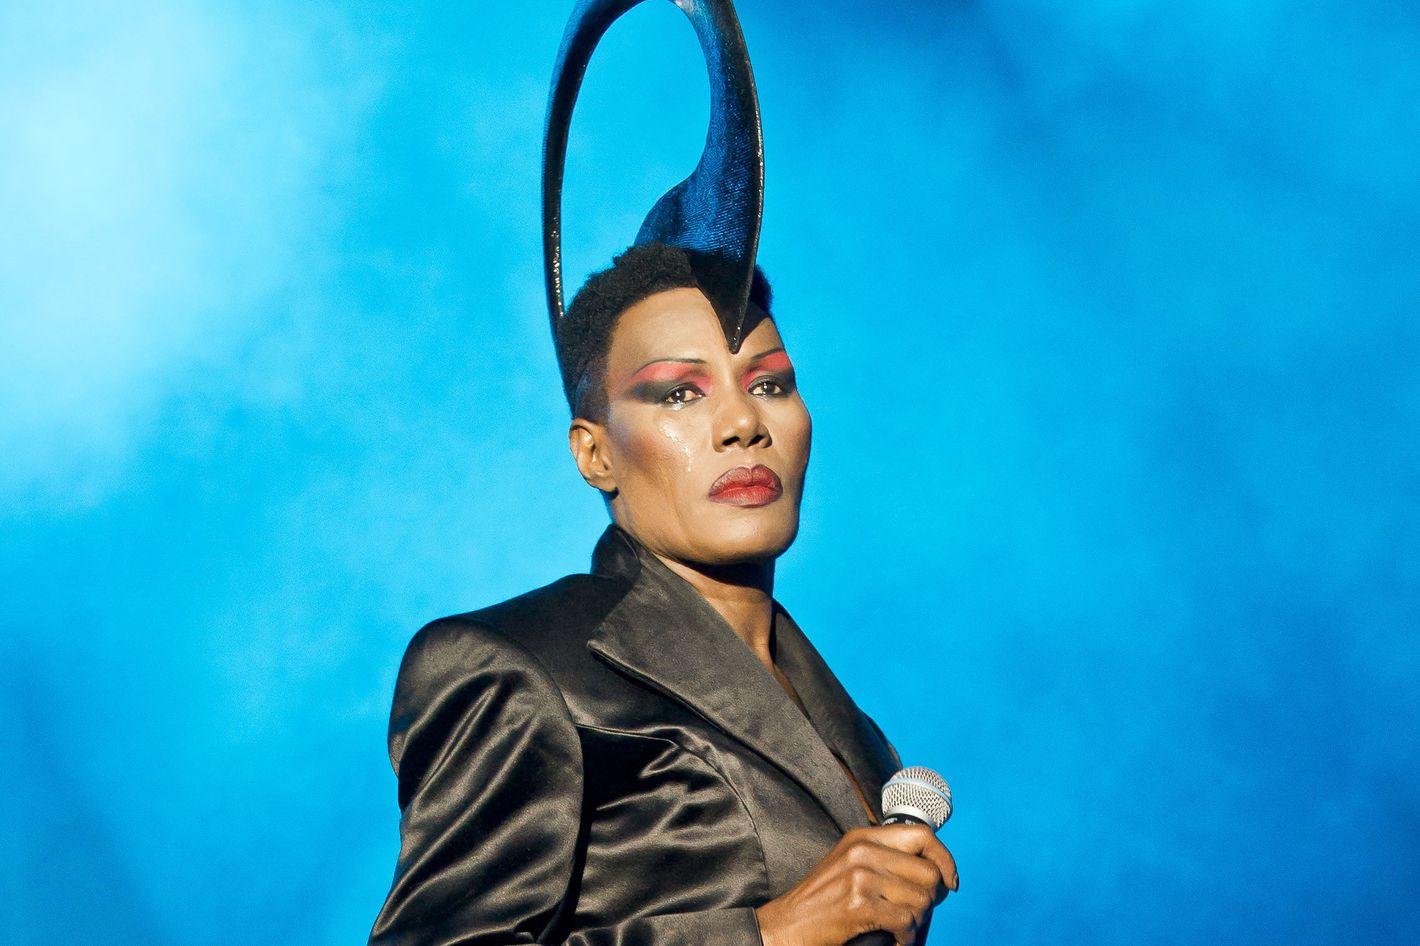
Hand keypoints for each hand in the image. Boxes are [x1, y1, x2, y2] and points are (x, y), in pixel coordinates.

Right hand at [754, 824, 958, 945]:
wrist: (787, 925)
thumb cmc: (820, 901)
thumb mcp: (849, 864)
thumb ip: (882, 857)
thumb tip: (932, 871)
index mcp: (862, 836)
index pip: (922, 835)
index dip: (944, 858)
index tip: (950, 881)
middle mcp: (863, 850)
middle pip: (928, 872)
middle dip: (931, 899)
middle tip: (917, 914)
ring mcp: (861, 877)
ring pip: (921, 899)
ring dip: (917, 921)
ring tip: (900, 928)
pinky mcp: (859, 905)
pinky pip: (906, 921)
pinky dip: (906, 937)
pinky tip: (893, 939)